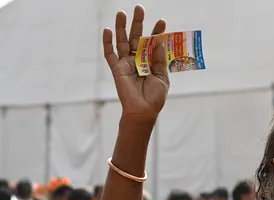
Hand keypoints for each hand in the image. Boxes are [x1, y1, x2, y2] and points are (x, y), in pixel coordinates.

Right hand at [103, 5, 168, 121]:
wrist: (144, 111)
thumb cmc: (154, 97)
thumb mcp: (162, 78)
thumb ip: (160, 61)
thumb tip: (159, 42)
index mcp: (151, 61)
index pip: (153, 43)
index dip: (157, 32)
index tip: (162, 21)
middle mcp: (138, 59)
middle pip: (136, 37)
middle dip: (138, 23)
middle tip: (139, 8)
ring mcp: (126, 63)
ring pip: (122, 42)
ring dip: (122, 27)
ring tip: (122, 13)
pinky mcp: (116, 69)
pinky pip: (110, 54)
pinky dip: (107, 43)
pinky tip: (108, 30)